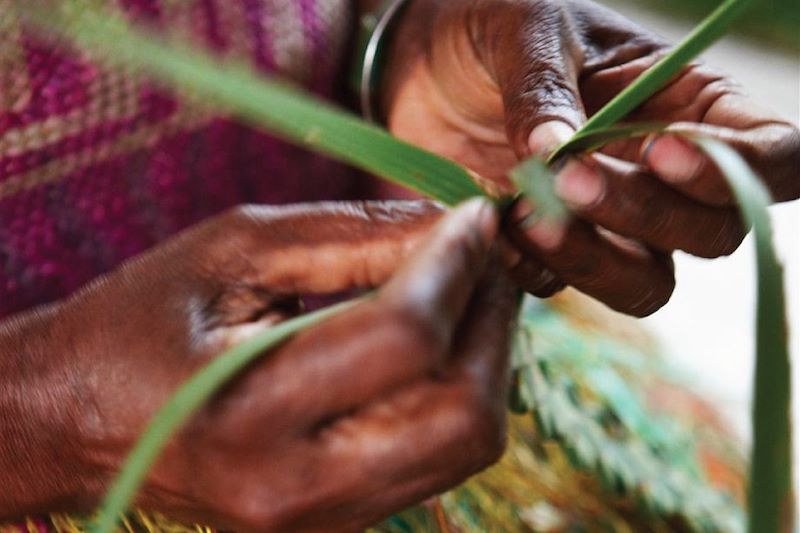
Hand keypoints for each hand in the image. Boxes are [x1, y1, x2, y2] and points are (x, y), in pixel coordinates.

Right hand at [0, 199, 516, 531]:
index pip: (406, 338)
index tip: (477, 216)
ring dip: (487, 357)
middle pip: (464, 413)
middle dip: (494, 321)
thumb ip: (349, 236)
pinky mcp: (338, 523)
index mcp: (248, 412)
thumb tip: (451, 223)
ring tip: (468, 291)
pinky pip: (439, 458)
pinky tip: (440, 341)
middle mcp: (296, 489)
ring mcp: (323, 521)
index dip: (457, 266)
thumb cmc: (140, 322)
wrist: (77, 422)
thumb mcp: (232, 253)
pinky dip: (458, 391)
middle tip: (486, 256)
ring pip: (468, 445)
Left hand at [384, 0, 799, 315]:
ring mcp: (609, 220)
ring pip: (645, 281)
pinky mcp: (552, 246)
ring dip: (594, 261)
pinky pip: (562, 284)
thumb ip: (543, 89)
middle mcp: (661, 173)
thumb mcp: (524, 28)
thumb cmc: (494, 27)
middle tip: (567, 179)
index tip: (662, 152)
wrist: (426, 62)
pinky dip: (534, 268)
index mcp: (688, 103)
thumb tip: (555, 153)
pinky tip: (494, 225)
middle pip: (711, 232)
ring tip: (525, 217)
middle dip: (646, 215)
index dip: (735, 171)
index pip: (771, 155)